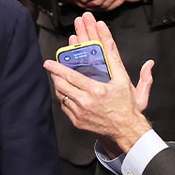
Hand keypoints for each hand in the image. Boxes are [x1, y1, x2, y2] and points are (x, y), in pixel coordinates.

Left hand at [44, 12, 153, 153]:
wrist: (126, 129)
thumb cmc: (126, 105)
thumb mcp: (124, 81)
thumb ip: (118, 61)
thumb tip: (117, 44)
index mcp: (96, 91)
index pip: (70, 77)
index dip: (57, 68)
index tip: (48, 62)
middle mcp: (85, 103)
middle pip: (61, 86)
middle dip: (54, 76)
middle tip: (51, 68)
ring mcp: (80, 114)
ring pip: (61, 96)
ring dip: (58, 86)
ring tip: (58, 78)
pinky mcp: (78, 122)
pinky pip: (65, 107)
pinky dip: (64, 98)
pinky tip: (66, 92)